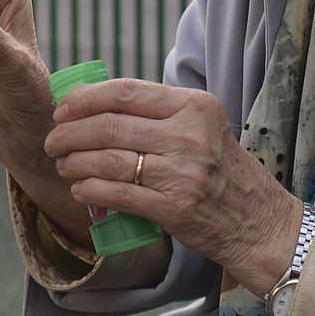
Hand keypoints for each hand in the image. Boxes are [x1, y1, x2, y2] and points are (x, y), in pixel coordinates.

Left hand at [46, 77, 301, 293]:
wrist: (260, 223)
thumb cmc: (223, 171)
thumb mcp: (203, 127)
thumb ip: (161, 113)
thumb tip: (97, 104)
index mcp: (194, 107)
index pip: (126, 92)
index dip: (85, 98)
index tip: (63, 108)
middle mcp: (189, 135)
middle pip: (110, 126)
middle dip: (71, 133)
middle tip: (54, 141)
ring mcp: (183, 172)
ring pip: (109, 160)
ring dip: (75, 162)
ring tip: (63, 165)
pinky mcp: (175, 208)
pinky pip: (119, 194)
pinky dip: (91, 190)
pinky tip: (79, 188)